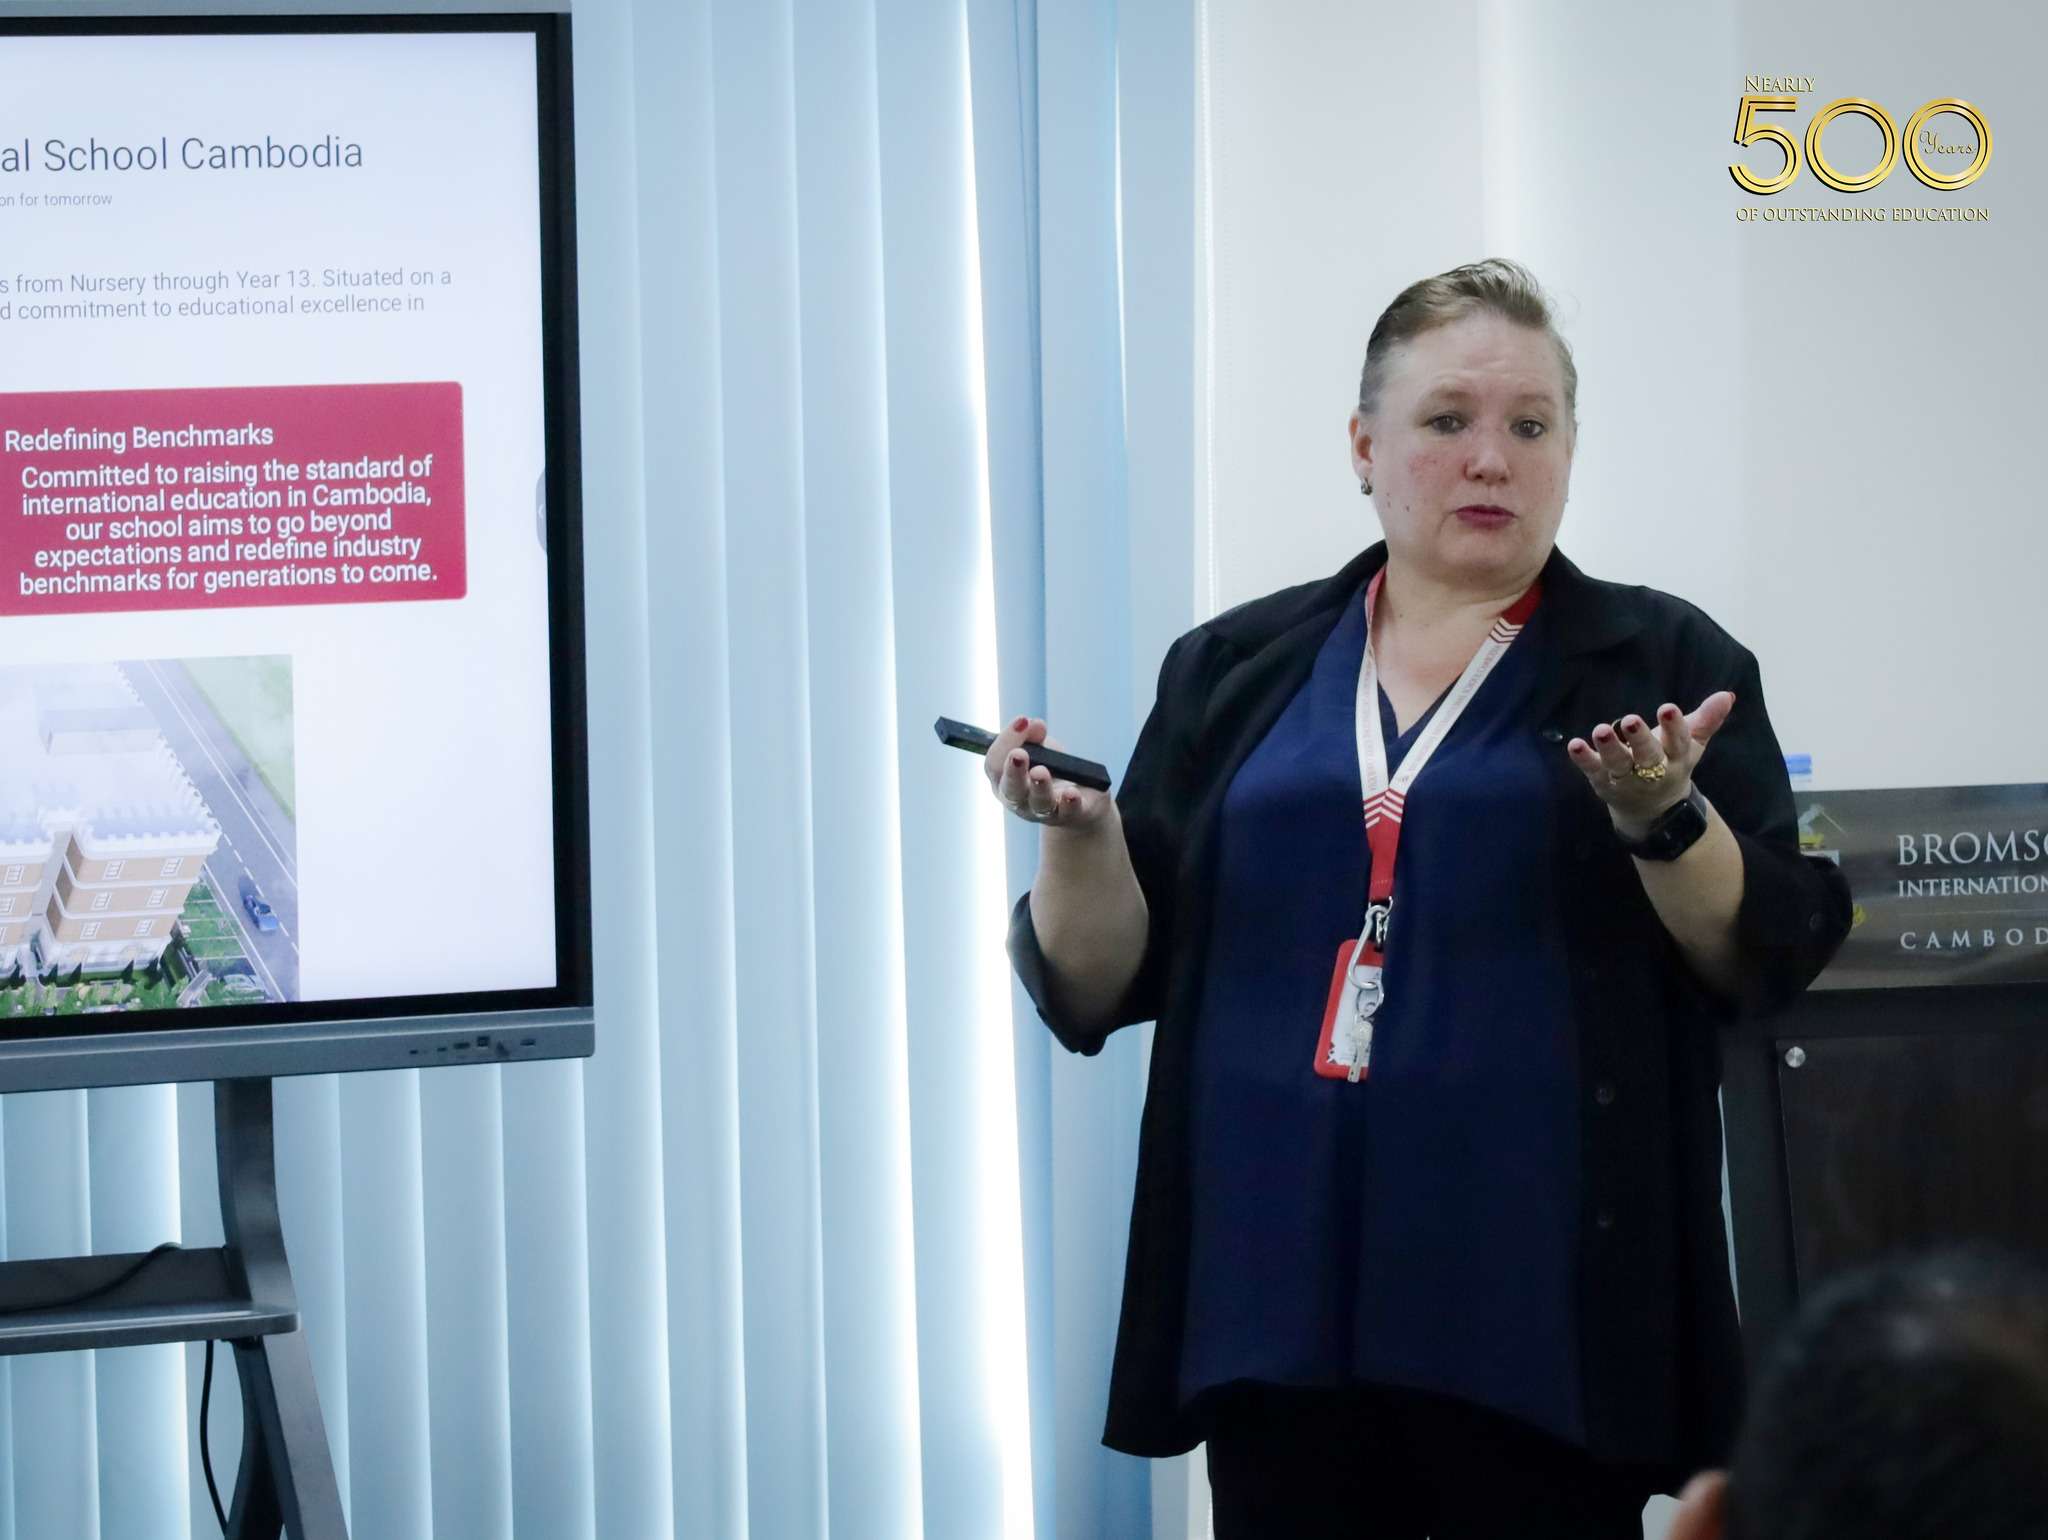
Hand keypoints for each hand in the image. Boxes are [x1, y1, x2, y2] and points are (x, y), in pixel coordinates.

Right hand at [985, 716, 1113, 831]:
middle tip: (1018, 754)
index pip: (995, 764)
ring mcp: (1043, 811)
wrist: (1081, 800)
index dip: (1005, 742)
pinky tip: (1072, 793)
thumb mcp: (1041, 748)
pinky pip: (1069, 811)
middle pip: (1011, 789)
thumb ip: (1034, 735)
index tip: (1022, 721)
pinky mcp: (1071, 815)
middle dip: (1014, 771)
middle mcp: (1019, 800)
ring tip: (1040, 771)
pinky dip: (1070, 802)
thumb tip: (1035, 725)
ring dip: (1039, 786)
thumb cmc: (1052, 770)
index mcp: (1004, 781)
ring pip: (1038, 802)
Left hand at [1567, 693, 1734, 838]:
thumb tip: (1727, 695)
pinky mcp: (1604, 782)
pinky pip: (1593, 770)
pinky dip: (1584, 759)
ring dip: (1609, 748)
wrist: (1654, 809)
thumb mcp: (1691, 744)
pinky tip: (1574, 745)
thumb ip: (1707, 720)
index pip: (1679, 741)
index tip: (1668, 708)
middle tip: (1631, 720)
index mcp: (1677, 757)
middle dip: (1640, 738)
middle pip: (1648, 756)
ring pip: (1619, 764)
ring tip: (1600, 730)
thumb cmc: (1672, 764)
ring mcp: (1627, 778)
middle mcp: (1653, 770)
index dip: (1674, 726)